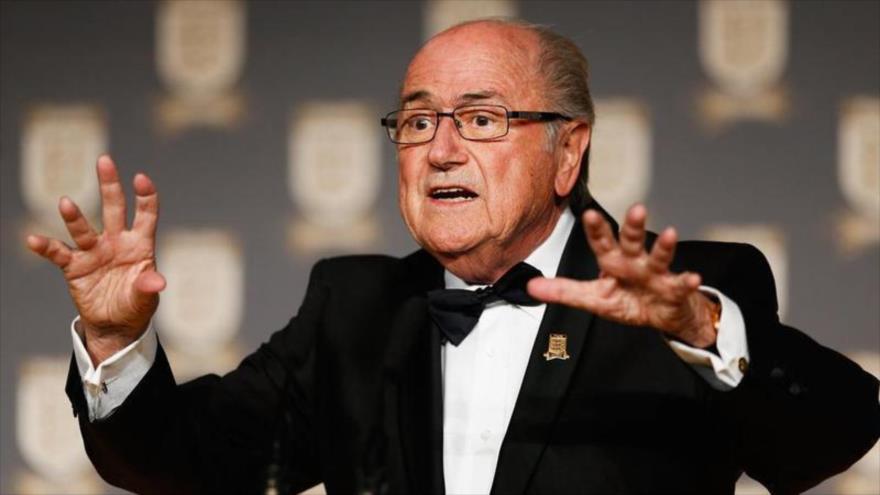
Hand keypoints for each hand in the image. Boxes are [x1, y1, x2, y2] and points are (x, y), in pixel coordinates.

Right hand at [26, 155, 165, 364]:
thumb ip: (148, 287)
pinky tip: (34, 240)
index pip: (145, 215)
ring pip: (83, 229)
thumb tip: (157, 282)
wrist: (115, 324)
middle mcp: (116, 242)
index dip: (145, 197)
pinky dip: (46, 247)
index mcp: (140, 244)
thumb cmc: (136, 305)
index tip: (141, 179)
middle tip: (105, 161)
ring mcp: (94, 251)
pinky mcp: (75, 266)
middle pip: (113, 208)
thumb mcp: (146, 298)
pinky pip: (58, 253)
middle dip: (110, 185)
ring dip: (74, 217)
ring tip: (65, 203)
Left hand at [528, 204, 717, 347]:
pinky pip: (681, 285)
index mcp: (614, 263)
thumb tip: (530, 288)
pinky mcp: (675, 290)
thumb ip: (564, 292)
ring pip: (660, 257)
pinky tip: (693, 277)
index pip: (602, 243)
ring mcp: (657, 275)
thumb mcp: (593, 299)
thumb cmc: (629, 301)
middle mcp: (635, 263)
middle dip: (633, 226)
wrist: (664, 316)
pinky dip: (688, 281)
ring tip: (669, 233)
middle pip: (633, 242)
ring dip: (664, 246)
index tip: (588, 213)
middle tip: (636, 209)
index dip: (596, 229)